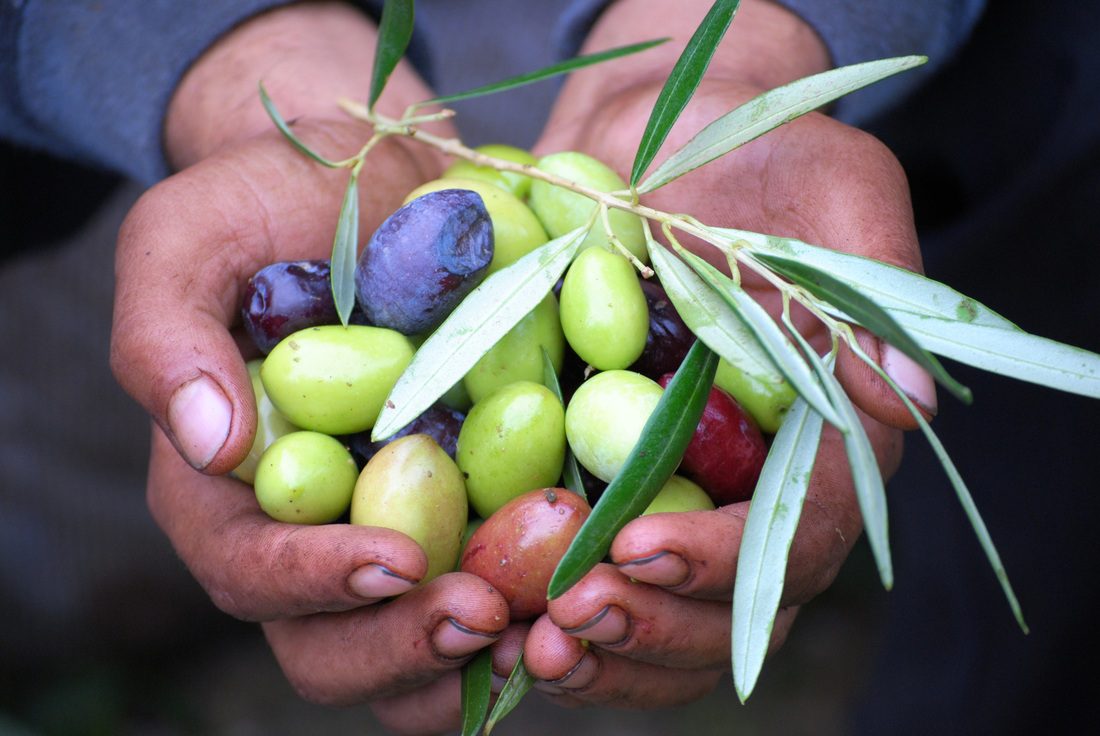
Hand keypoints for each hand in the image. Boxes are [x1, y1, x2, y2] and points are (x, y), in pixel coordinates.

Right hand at [110, 5, 507, 731]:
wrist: (367, 174)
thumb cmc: (264, 203)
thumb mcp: (188, 240)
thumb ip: (166, 336)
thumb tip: (209, 444)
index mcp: (227, 486)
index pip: (249, 569)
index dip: (313, 583)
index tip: (396, 560)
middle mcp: (306, 527)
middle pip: (327, 644)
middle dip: (400, 644)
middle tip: (481, 614)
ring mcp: (390, 524)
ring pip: (408, 644)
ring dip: (469, 659)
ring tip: (539, 629)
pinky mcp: (466, 505)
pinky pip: (489, 588)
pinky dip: (529, 611)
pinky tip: (578, 592)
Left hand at [520, 0, 921, 704]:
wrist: (663, 136)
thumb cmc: (762, 155)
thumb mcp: (831, 194)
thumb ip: (866, 288)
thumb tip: (904, 402)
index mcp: (827, 433)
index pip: (797, 532)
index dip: (726, 561)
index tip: (640, 546)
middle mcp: (758, 480)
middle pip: (732, 604)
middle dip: (657, 623)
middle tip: (572, 613)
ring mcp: (685, 488)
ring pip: (668, 613)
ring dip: (607, 645)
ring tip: (535, 640)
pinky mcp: (611, 477)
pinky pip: (598, 571)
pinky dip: (553, 610)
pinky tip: (497, 622)